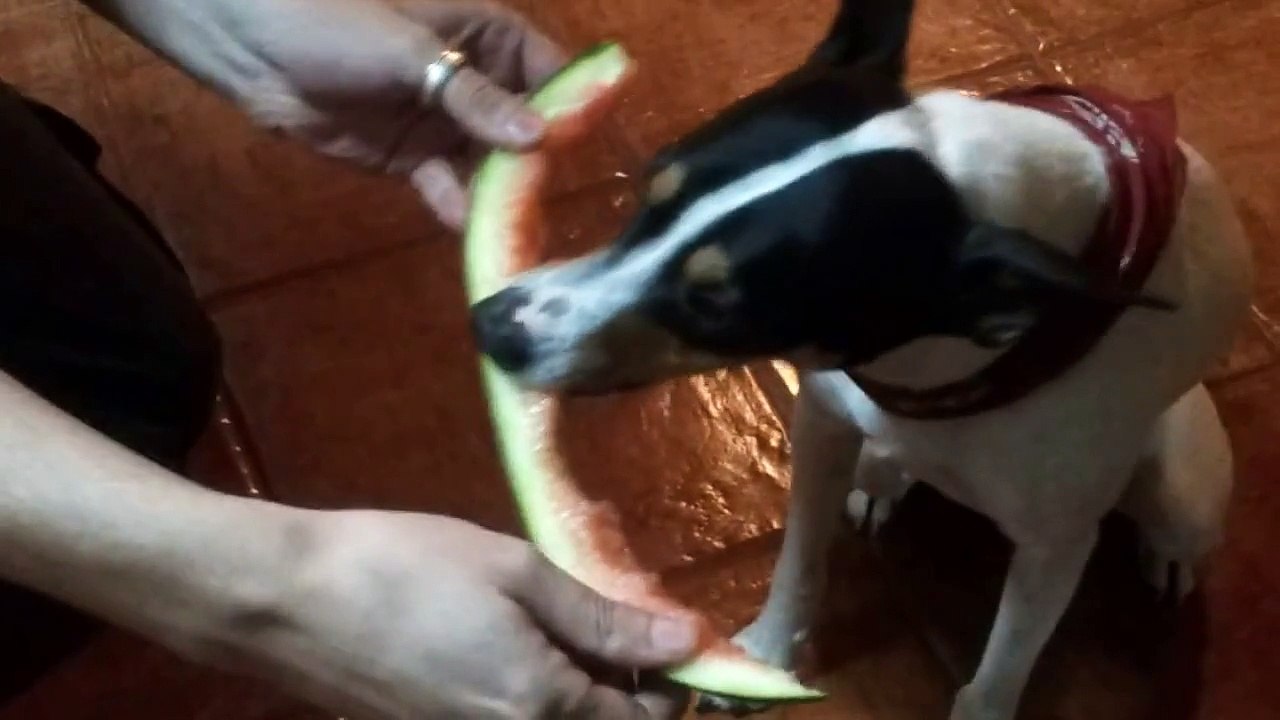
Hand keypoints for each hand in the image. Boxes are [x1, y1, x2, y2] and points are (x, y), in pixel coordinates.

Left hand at [210, 0, 566, 228]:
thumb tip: (539, 138)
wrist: (249, 48)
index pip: (548, 70)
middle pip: (525, 125)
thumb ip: (473, 99)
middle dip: (541, 161)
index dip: (574, 104)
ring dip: (504, 193)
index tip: (593, 145)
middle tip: (557, 197)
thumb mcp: (408, 55)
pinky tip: (469, 227)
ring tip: (524, 227)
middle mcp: (476, 81)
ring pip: (489, 161)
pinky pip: (447, 184)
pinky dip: (458, 206)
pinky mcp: (413, 158)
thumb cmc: (334, 24)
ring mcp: (445, 123)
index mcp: (486, 36)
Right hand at [210, 511, 697, 718]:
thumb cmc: (407, 568)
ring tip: (577, 628)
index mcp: (542, 710)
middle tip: (627, 624)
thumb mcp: (515, 574)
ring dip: (588, 693)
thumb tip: (687, 641)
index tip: (675, 631)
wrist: (290, 600)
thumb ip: (605, 620)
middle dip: (633, 689)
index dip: (675, 680)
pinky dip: (541, 696)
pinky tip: (528, 645)